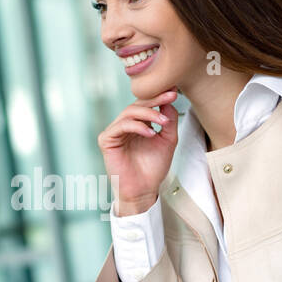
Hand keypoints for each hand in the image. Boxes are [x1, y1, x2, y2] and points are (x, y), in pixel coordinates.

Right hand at [97, 89, 179, 214]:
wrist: (144, 189)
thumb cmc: (153, 168)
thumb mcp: (167, 140)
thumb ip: (169, 121)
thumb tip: (168, 101)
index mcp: (137, 124)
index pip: (146, 105)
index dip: (160, 96)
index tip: (175, 91)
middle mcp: (124, 125)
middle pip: (137, 104)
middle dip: (155, 99)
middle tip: (170, 96)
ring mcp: (114, 132)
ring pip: (129, 112)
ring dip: (148, 113)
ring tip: (163, 121)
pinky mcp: (106, 140)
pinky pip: (120, 126)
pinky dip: (137, 126)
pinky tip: (150, 133)